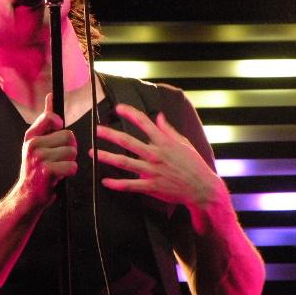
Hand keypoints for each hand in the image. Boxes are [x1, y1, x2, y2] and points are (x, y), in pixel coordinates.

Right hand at [18, 94, 77, 206]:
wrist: (28, 194)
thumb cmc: (36, 167)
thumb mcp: (37, 141)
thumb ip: (46, 120)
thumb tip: (51, 96)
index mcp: (31, 135)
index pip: (52, 117)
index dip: (60, 125)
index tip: (57, 134)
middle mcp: (33, 144)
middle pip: (69, 136)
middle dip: (69, 148)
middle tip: (58, 158)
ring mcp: (39, 158)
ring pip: (72, 152)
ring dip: (70, 162)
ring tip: (57, 167)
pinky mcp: (47, 171)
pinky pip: (72, 166)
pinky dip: (70, 172)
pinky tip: (59, 175)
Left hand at [91, 103, 225, 209]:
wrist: (202, 188)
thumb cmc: (193, 164)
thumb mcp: (184, 143)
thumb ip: (169, 130)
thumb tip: (159, 116)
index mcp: (164, 142)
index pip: (144, 123)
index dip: (130, 113)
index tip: (118, 107)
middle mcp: (156, 155)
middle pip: (128, 142)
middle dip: (110, 135)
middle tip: (97, 130)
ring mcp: (152, 171)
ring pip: (124, 162)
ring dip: (106, 157)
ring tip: (93, 153)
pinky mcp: (151, 186)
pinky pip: (130, 185)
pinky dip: (116, 184)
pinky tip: (105, 181)